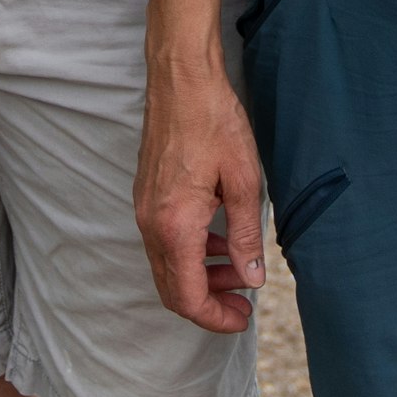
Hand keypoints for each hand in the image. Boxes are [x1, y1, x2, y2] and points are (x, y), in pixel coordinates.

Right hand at [135, 61, 268, 334]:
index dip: (215, 318)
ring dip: (200, 277)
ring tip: (238, 267)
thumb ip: (245, 235)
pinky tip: (218, 236)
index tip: (243, 318)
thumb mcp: (243, 180)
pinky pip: (163, 241)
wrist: (180, 78)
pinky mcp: (146, 196)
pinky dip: (189, 252)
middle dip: (208, 302)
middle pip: (172, 289)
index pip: (188, 297)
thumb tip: (252, 278)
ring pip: (167, 266)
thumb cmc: (213, 120)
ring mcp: (144, 209)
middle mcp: (151, 223)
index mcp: (175, 225)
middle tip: (244, 300)